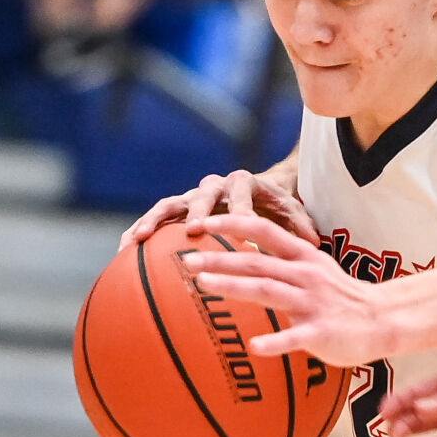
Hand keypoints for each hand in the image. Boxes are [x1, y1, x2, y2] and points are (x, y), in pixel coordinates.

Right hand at [118, 169, 318, 250]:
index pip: (243, 195)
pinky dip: (139, 230)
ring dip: (154, 220)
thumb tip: (313, 242)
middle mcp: (215, 186)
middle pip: (204, 194)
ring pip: (170, 204)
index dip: (241, 211)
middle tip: (194, 230)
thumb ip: (300, 224)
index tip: (241, 231)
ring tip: (137, 239)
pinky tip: (123, 252)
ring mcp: (192, 197)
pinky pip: (155, 219)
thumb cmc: (275, 204)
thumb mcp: (291, 212)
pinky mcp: (176, 209)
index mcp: (245, 183)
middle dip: (199, 211)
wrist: (259, 188)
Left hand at [184, 214, 394, 365]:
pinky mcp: (321, 331)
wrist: (383, 319)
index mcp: (303, 257)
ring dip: (234, 286)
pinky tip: (254, 348)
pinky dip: (274, 342)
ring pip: (268, 290)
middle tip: (187, 261)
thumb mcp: (314, 269)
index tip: (203, 221)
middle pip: (256, 263)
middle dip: (220, 260)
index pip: (264, 231)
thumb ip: (282, 262)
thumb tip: (243, 255)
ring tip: (203, 284)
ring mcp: (313, 302)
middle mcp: (305, 275)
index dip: (234, 223)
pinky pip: (295, 337)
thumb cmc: (342, 297)